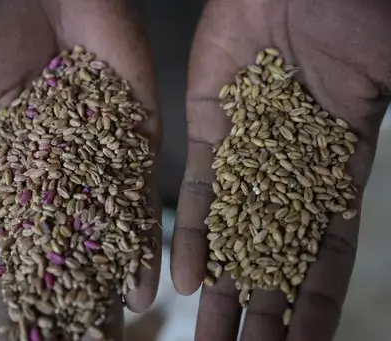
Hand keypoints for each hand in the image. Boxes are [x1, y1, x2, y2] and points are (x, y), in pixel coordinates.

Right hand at [0, 1, 160, 339]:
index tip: (32, 305)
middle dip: (84, 274)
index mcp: (27, 159)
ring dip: (121, 264)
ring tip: (128, 311)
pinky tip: (149, 269)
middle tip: (91, 322)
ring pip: (115, 218)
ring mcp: (107, 150)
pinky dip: (145, 228)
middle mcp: (70, 162)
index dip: (29, 264)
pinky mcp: (139, 135)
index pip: (27, 223)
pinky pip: (143, 187)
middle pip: (76, 230)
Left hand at [172, 0, 390, 339]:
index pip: (324, 257)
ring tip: (208, 339)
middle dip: (258, 314)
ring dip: (222, 291)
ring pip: (230, 237)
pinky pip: (198, 195)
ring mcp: (244, 157)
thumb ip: (381, 141)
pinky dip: (193, 237)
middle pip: (271, 260)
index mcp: (335, 174)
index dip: (313, 306)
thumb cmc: (353, 18)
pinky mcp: (207, 133)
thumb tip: (368, 199)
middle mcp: (285, 176)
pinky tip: (188, 281)